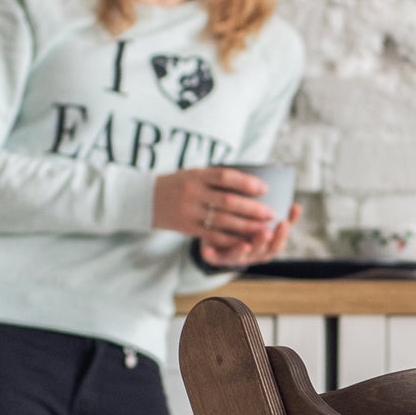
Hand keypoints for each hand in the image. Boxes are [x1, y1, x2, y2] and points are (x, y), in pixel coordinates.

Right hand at [153, 166, 297, 264]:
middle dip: (252, 208)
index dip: (247, 182)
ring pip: (223, 220)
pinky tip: (245, 240)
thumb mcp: (193, 174)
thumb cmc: (178, 184)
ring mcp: (189, 211)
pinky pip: (213, 235)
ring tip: (263, 228)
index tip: (265, 188)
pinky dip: (231, 238)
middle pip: (228, 201)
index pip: (226, 176)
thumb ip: (216, 178)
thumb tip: (250, 183)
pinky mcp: (187, 227)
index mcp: (197, 175)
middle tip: (271, 213)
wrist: (145, 198)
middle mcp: (193, 192)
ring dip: (246, 226)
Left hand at [196, 203, 298, 268]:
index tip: (283, 223)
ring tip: (244, 245)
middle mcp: (250, 255)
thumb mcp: (264, 219)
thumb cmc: (246, 224)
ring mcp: (233, 257)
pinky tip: (207, 250)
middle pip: (259, 253)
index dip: (281, 236)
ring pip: (238, 257)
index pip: (276, 245)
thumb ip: (281, 214)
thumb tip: (297, 206)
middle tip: (265, 232)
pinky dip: (211, 255)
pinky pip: (213, 258)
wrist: (219, 233)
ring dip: (241, 252)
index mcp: (264, 248)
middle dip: (263, 243)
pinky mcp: (214, 257)